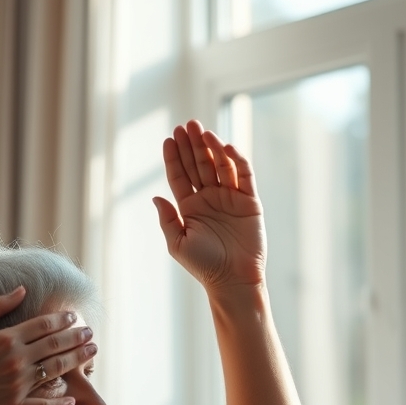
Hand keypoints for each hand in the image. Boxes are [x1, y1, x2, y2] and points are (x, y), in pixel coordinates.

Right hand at [0, 286, 96, 404]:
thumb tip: (22, 289)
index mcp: (7, 338)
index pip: (44, 325)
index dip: (63, 320)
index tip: (75, 317)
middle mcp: (17, 360)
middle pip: (55, 345)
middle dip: (76, 338)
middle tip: (91, 333)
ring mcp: (17, 384)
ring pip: (56, 370)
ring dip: (77, 360)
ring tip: (91, 353)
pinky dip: (59, 402)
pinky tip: (71, 398)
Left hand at [153, 120, 266, 290]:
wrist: (234, 280)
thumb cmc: (204, 266)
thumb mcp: (178, 243)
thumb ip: (168, 219)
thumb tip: (156, 197)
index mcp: (190, 207)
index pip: (180, 176)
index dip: (174, 157)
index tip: (169, 139)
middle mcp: (209, 198)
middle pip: (199, 165)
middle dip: (192, 145)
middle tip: (186, 125)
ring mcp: (229, 198)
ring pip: (220, 165)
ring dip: (211, 148)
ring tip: (203, 131)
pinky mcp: (249, 201)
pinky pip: (243, 176)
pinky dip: (236, 160)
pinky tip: (226, 147)